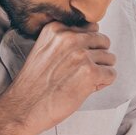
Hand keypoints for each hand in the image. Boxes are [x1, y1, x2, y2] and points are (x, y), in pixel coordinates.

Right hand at [0, 22, 116, 134]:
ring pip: (110, 58)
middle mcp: (69, 37)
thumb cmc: (34, 84)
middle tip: (81, 72)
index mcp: (56, 29)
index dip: (88, 45)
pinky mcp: (90, 72)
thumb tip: (92, 38)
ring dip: (100, 71)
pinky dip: (102, 84)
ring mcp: (81, 54)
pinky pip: (111, 74)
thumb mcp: (44, 50)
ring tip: (81, 81)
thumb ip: (65, 41)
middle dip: (97, 57)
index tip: (77, 58)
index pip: (90, 27)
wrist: (23, 107)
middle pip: (103, 41)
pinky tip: (85, 89)